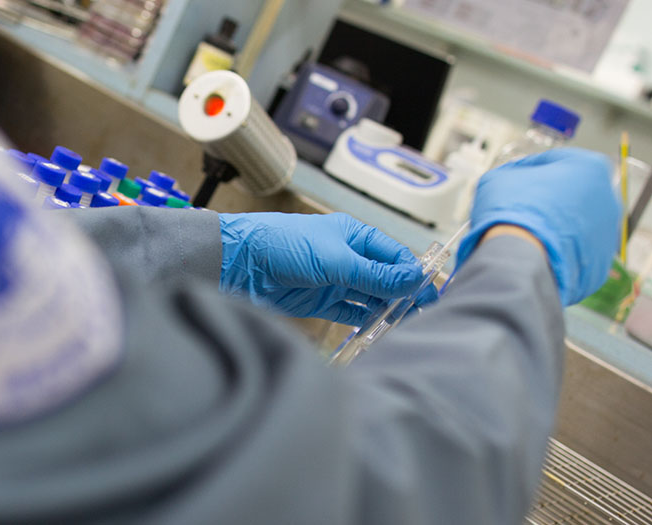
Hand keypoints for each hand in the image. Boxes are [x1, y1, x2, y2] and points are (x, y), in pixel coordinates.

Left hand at [219, 212, 433, 324]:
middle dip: (403, 294)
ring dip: (386, 309)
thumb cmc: (285, 246)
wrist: (240, 263)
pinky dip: (365, 320)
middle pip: (386, 277)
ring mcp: (335, 280)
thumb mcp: (336, 260)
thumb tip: (414, 281)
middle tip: (422, 313)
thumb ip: (374, 274)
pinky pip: (351, 312)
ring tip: (403, 325)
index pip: (394, 255)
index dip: (412, 273)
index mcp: (355, 236)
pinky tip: (378, 330)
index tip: (428, 293)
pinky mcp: (321, 301)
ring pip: (371, 296)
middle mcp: (348, 257)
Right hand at [456, 148, 620, 304]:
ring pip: (573, 224)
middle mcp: (607, 198)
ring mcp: (607, 233)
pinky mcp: (599, 263)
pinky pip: (573, 251)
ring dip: (552, 224)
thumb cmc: (513, 212)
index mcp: (589, 167)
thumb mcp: (498, 178)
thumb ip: (511, 172)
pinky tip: (534, 251)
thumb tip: (513, 179)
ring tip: (524, 232)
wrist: (520, 260)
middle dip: (544, 198)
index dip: (526, 169)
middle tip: (518, 206)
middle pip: (568, 193)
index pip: (552, 161)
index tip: (511, 179)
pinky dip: (556, 250)